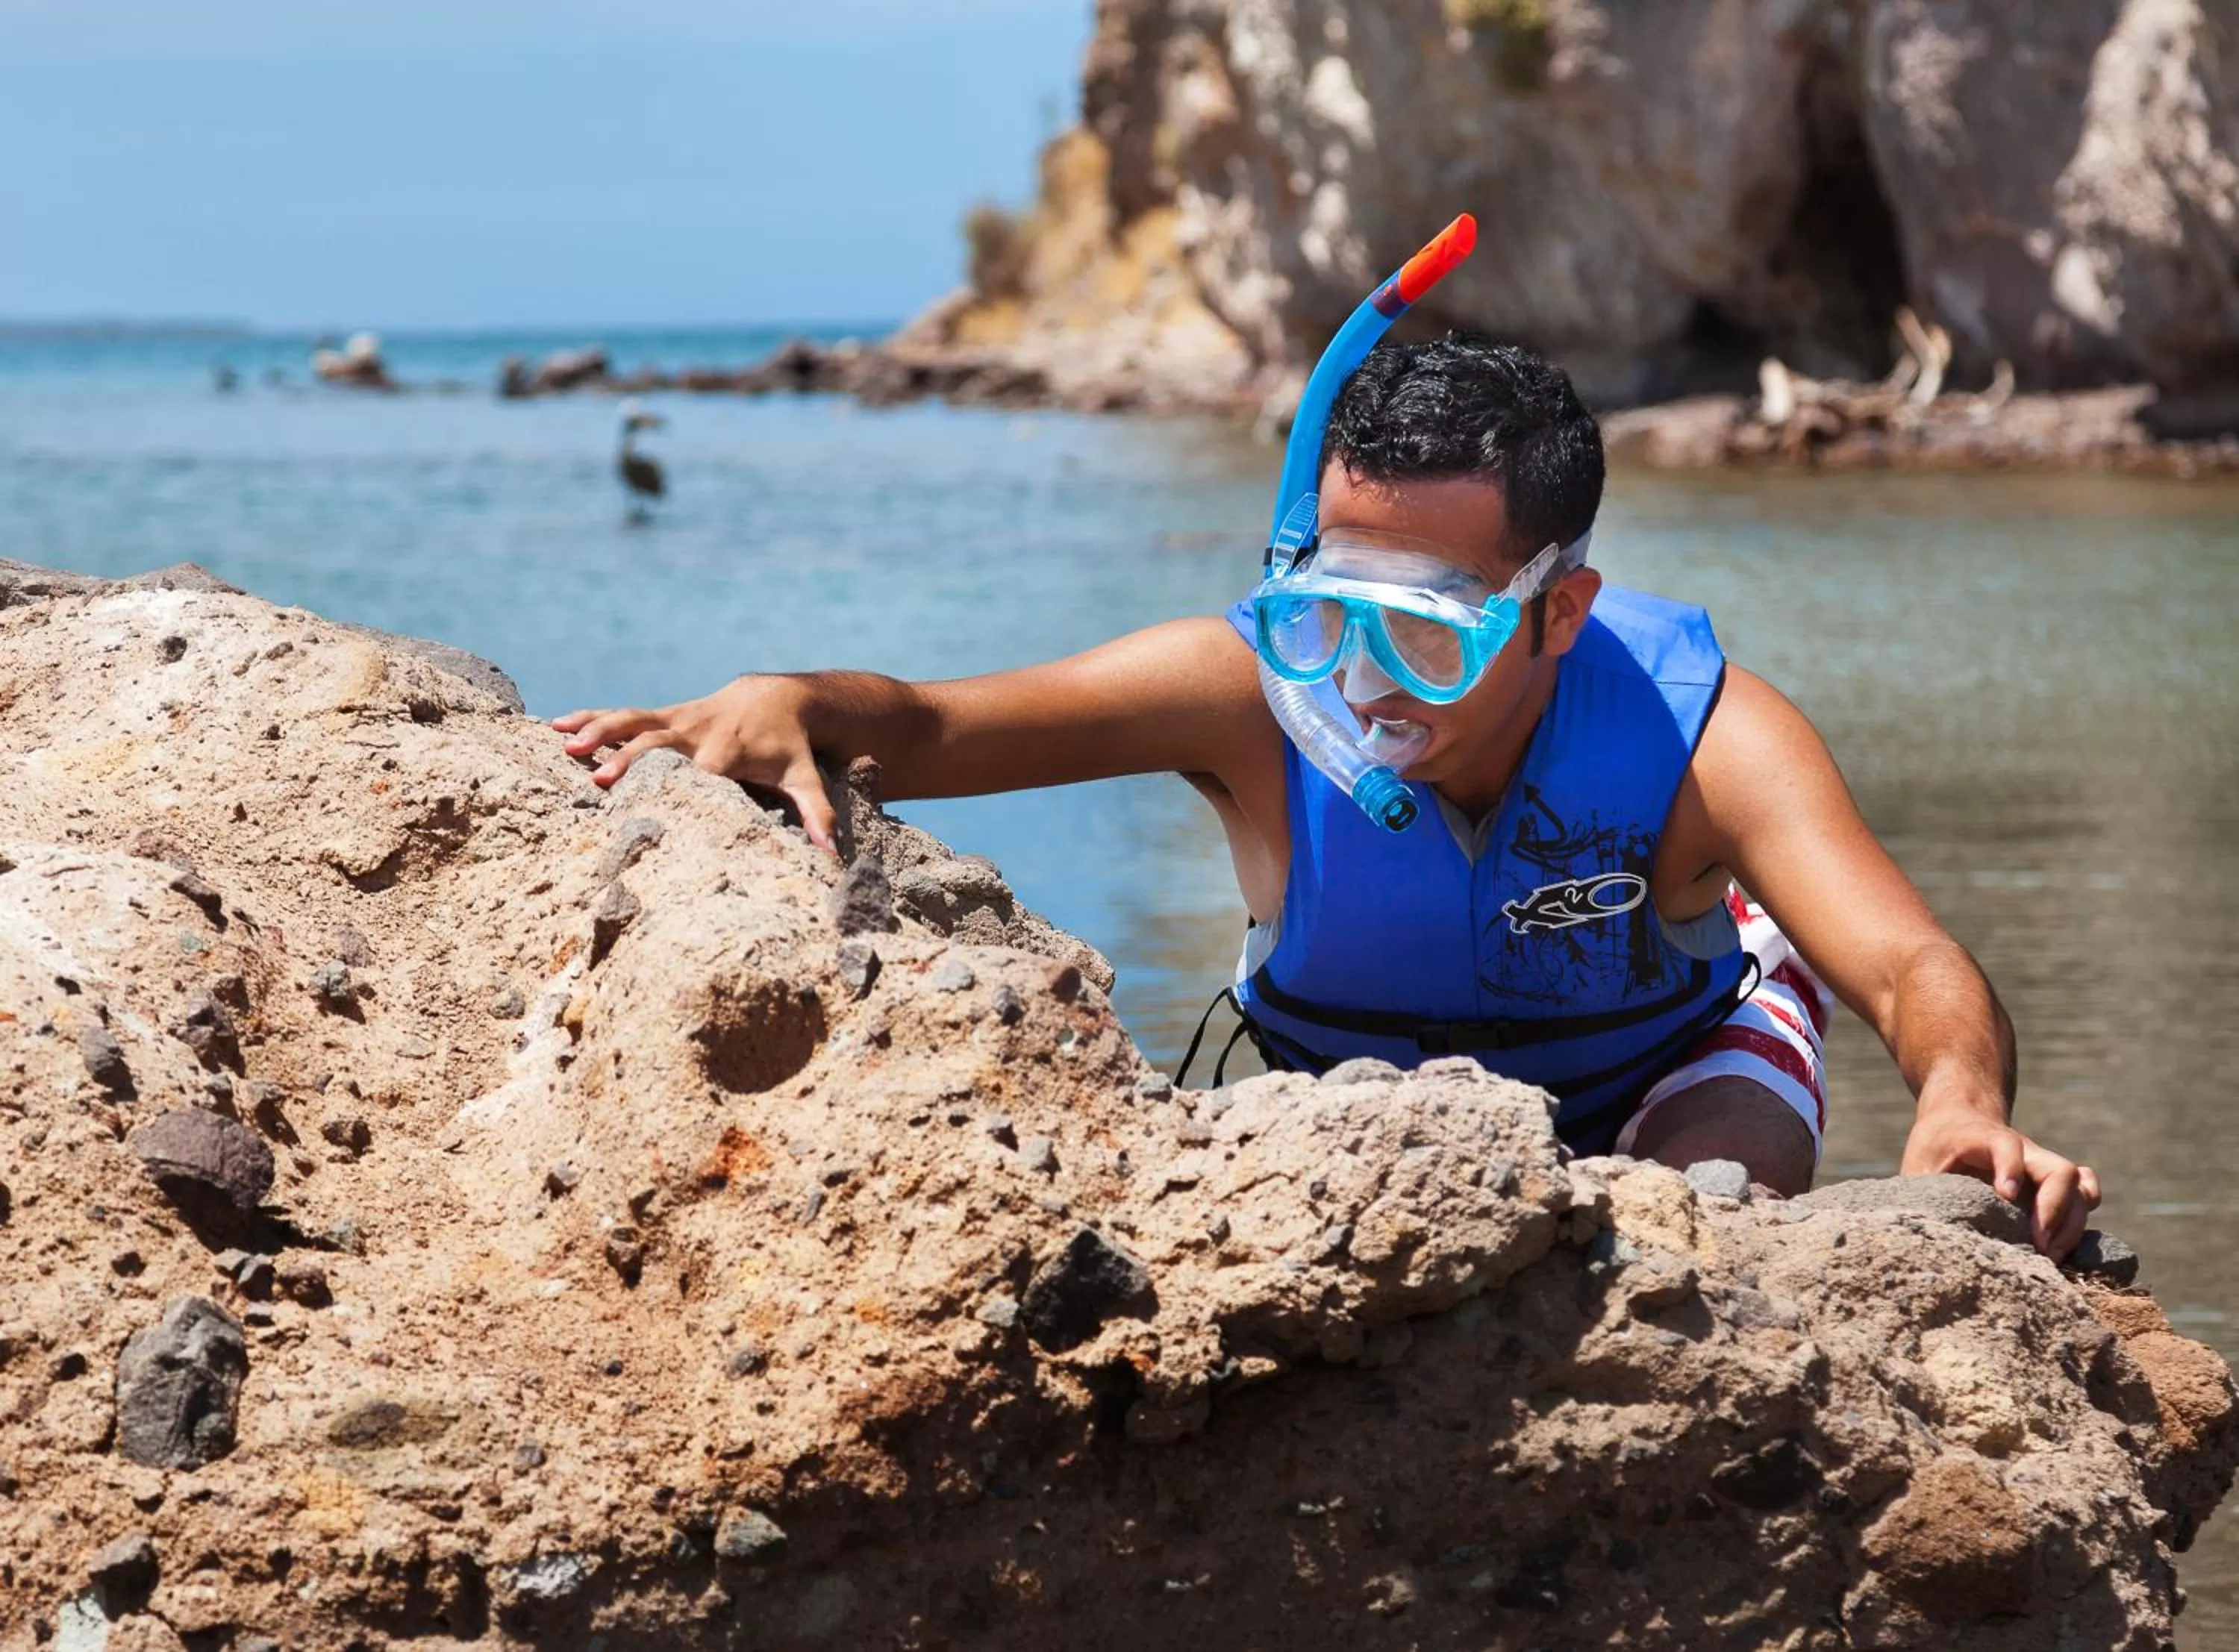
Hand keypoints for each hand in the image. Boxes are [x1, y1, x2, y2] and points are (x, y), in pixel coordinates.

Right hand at [553, 676, 838, 851]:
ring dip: (598, 731)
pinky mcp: (665, 715)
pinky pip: (625, 714)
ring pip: (633, 721)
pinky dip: (593, 717)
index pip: (700, 771)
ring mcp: (678, 720)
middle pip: (658, 745)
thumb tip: (830, 855)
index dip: (678, 785)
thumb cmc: (791, 748)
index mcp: (729, 752)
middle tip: (599, 781)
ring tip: (563, 744)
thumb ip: (817, 816)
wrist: (781, 698)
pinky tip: (558, 724)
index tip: (651, 805)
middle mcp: (699, 732)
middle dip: (630, 761)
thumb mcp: (806, 778)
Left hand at [1901, 1107, 2101, 1258]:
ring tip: (2049, 1256)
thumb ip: (1921, 1192)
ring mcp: (2042, 1165)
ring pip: (2078, 1186)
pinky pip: (2085, 1191)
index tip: (2004, 1195)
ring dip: (2070, 1224)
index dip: (2009, 1167)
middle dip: (2054, 1210)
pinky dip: (2081, 1216)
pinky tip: (2064, 1244)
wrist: (1958, 1119)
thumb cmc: (1936, 1147)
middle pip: (2058, 1169)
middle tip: (2038, 1246)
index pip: (2006, 1144)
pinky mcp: (2052, 1180)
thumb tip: (1919, 1233)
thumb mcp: (1918, 1164)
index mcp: (1983, 1138)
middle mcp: (2024, 1150)